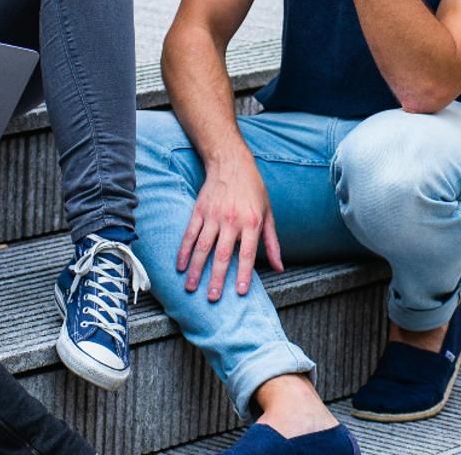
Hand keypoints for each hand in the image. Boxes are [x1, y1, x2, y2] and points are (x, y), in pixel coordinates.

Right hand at [177, 162, 283, 299]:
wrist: (231, 162)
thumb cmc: (253, 189)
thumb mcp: (268, 213)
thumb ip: (272, 243)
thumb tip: (279, 267)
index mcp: (251, 222)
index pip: (248, 254)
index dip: (244, 274)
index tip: (241, 292)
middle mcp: (232, 220)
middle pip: (223, 255)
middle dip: (217, 278)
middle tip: (213, 298)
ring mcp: (213, 216)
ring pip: (202, 247)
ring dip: (196, 269)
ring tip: (191, 288)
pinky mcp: (199, 211)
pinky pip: (190, 234)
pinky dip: (184, 251)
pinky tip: (180, 266)